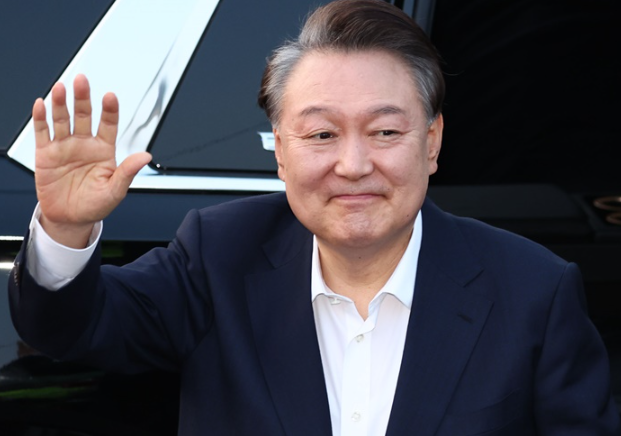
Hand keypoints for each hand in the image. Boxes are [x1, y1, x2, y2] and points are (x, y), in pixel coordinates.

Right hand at [33, 74, 151, 247]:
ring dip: (61, 104)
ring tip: (61, 88)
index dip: (109, 111)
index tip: (110, 96)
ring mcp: (65, 147)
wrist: (70, 219)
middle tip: (82, 80)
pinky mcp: (45, 154)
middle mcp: (85, 144)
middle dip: (83, 98)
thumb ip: (128, 172)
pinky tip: (41, 105)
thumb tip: (146, 156)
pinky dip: (40, 118)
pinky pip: (42, 132)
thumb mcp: (115, 191)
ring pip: (62, 120)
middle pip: (84, 115)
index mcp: (104, 150)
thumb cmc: (95, 205)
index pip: (109, 125)